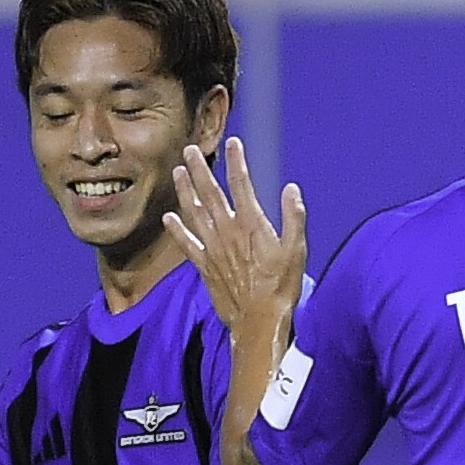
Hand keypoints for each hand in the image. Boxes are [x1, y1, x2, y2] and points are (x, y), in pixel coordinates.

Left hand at [165, 137, 306, 336]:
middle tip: (189, 150)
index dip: (237, 162)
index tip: (232, 143)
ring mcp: (214, 248)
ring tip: (177, 173)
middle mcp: (228, 231)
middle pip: (211, 193)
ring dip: (184, 191)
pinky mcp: (205, 266)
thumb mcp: (297, 251)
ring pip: (194, 213)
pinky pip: (187, 243)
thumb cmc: (281, 287)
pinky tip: (168, 218)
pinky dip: (177, 230)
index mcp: (251, 224)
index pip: (242, 184)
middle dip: (199, 169)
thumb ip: (294, 218)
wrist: (259, 321)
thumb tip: (291, 189)